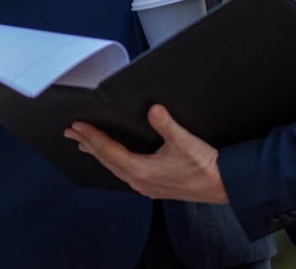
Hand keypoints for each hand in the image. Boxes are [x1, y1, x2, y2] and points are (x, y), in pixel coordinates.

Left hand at [65, 104, 228, 203]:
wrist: (224, 186)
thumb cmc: (206, 167)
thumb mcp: (185, 142)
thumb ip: (166, 124)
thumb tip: (153, 109)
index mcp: (142, 171)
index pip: (108, 151)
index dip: (92, 136)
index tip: (78, 126)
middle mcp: (140, 181)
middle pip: (106, 160)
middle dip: (88, 144)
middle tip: (71, 132)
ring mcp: (147, 186)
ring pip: (114, 168)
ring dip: (98, 153)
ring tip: (85, 144)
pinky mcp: (155, 186)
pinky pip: (125, 173)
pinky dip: (113, 162)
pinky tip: (114, 159)